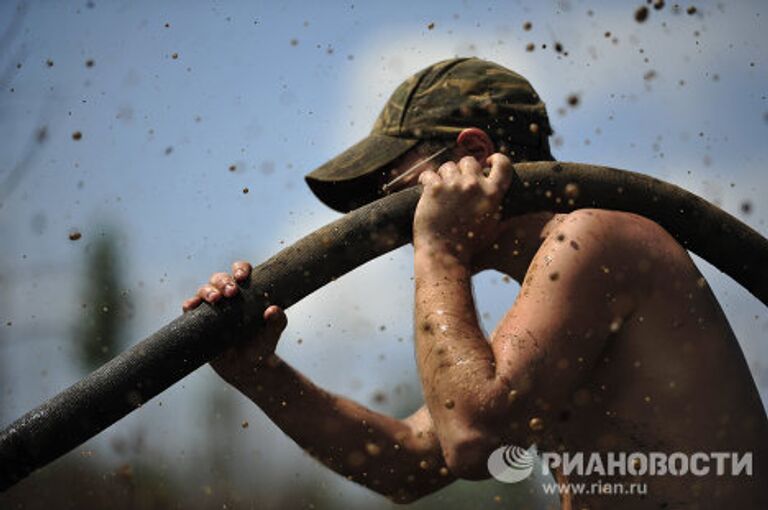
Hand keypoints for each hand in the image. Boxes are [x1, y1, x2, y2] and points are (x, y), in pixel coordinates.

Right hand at [182, 261, 287, 376]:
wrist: (245, 368)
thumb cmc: (261, 346)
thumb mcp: (272, 335)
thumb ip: (277, 322)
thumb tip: (273, 310)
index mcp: (246, 292)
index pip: (241, 272)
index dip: (240, 269)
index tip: (242, 277)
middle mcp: (227, 297)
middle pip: (220, 278)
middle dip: (223, 281)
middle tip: (231, 292)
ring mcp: (211, 307)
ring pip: (204, 289)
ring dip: (207, 290)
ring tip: (215, 299)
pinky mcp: (198, 320)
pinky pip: (189, 307)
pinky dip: (189, 304)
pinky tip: (192, 305)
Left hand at [413, 153, 513, 263]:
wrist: (445, 255)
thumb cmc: (470, 246)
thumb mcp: (494, 226)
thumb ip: (497, 207)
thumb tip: (498, 196)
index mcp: (493, 193)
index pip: (503, 164)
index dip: (496, 159)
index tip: (487, 161)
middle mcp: (474, 185)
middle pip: (469, 162)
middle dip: (462, 170)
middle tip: (456, 184)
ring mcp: (453, 185)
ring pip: (447, 166)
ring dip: (444, 176)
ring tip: (441, 191)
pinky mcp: (434, 188)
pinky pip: (429, 174)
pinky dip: (426, 180)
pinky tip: (426, 187)